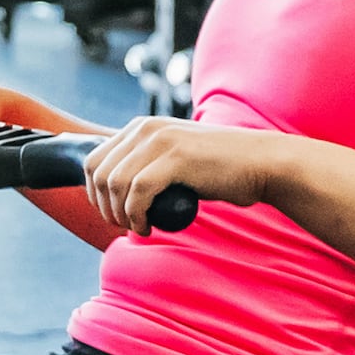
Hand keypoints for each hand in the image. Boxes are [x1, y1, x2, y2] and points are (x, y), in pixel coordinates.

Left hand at [79, 113, 298, 234]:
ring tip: (138, 227)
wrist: (260, 163)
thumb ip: (147, 167)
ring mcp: (161, 141)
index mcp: (141, 127)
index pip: (94, 161)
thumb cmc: (220, 169)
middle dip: (104, 207)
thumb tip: (116, 195)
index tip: (112, 215)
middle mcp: (146, 129)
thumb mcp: (175, 159)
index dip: (94, 195)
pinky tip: (148, 227)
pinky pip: (137, 193)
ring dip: (119, 214)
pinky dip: (136, 216)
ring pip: (114, 184)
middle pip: (98, 173)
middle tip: (124, 225)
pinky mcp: (176, 159)